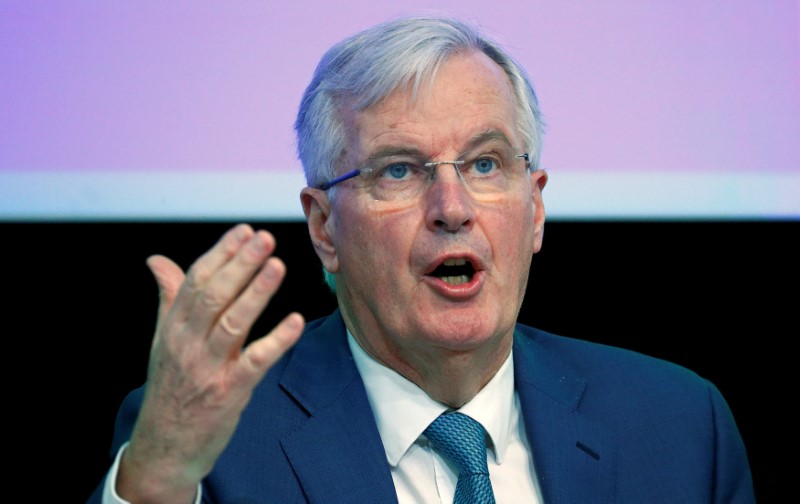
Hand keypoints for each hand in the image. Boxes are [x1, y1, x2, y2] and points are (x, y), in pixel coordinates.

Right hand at [117, 224, 303, 502]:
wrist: (165, 446)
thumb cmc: (170, 386)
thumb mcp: (162, 340)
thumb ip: (168, 297)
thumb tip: (157, 260)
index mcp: (173, 326)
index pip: (196, 280)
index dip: (221, 253)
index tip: (245, 231)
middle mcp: (187, 343)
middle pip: (214, 295)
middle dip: (240, 264)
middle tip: (265, 238)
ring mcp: (208, 368)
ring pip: (233, 323)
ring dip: (256, 293)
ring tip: (277, 265)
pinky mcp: (229, 391)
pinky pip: (255, 362)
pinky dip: (276, 341)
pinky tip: (295, 321)